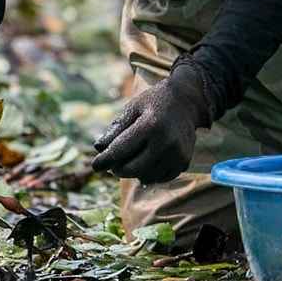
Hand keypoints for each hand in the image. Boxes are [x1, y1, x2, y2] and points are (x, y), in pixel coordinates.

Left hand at [91, 61, 212, 183]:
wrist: (186, 102)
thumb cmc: (153, 103)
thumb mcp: (132, 108)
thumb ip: (116, 128)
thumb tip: (98, 148)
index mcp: (150, 125)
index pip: (121, 150)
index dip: (105, 160)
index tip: (95, 166)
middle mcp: (166, 142)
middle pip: (133, 168)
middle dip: (118, 169)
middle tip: (112, 165)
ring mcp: (177, 154)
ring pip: (146, 176)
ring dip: (134, 172)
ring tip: (130, 161)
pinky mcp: (184, 162)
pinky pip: (160, 178)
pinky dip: (149, 174)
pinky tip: (145, 163)